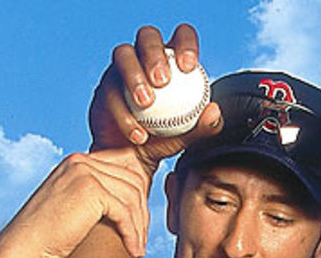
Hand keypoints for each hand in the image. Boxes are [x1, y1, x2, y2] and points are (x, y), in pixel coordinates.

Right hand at [0, 148, 151, 257]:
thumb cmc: (48, 235)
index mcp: (78, 162)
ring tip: (138, 247)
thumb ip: (95, 196)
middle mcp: (81, 161)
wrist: (24, 247)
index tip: (139, 222)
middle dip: (142, 212)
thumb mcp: (74, 206)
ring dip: (140, 226)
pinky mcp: (90, 191)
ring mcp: (85, 173)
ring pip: (133, 197)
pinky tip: (134, 251)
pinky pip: (125, 212)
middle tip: (142, 238)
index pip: (125, 168)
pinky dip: (133, 234)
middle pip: (133, 181)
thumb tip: (129, 203)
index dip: (138, 195)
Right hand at [88, 23, 222, 175]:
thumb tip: (214, 111)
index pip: (181, 36)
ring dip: (134, 76)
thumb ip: (203, 126)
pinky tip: (138, 134)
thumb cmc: (163, 140)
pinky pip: (111, 90)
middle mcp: (145, 57)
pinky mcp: (106, 85)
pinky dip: (124, 112)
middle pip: (148, 36)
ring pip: (123, 54)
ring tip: (146, 103)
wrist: (134, 158)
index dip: (185, 43)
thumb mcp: (187, 136)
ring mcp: (122, 68)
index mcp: (172, 60)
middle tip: (162, 81)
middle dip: (154, 54)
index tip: (188, 67)